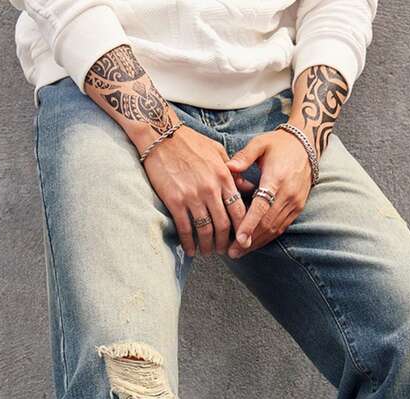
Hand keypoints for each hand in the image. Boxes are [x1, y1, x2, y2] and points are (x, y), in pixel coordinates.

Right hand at [141, 125, 245, 256]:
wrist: (161, 135)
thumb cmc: (190, 142)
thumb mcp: (217, 151)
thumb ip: (234, 171)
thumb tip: (248, 187)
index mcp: (224, 176)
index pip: (238, 210)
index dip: (242, 229)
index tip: (242, 240)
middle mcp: (211, 189)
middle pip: (223, 225)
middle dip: (225, 242)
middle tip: (224, 251)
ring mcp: (193, 196)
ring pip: (205, 230)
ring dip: (207, 246)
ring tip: (207, 252)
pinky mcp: (175, 201)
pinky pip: (185, 228)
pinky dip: (189, 242)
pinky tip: (190, 250)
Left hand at [225, 130, 311, 257]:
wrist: (307, 145)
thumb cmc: (279, 144)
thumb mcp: (260, 143)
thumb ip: (244, 156)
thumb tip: (228, 167)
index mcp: (276, 179)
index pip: (262, 206)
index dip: (250, 224)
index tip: (239, 239)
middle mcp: (287, 194)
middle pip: (267, 223)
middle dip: (249, 240)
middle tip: (232, 253)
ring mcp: (294, 203)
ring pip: (274, 229)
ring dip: (257, 243)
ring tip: (239, 253)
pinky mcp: (297, 208)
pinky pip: (281, 227)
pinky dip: (267, 237)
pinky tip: (254, 244)